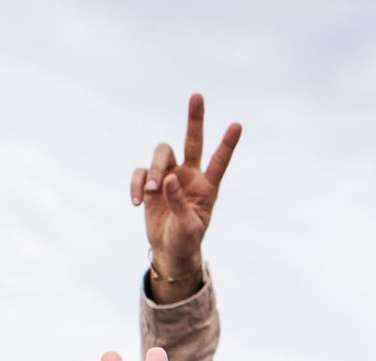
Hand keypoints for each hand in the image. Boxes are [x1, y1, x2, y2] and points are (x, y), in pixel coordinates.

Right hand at [130, 94, 239, 291]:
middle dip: (195, 119)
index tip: (237, 125)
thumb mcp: (188, 227)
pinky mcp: (150, 182)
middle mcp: (189, 176)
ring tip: (151, 191)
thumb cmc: (186, 240)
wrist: (170, 250)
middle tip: (198, 96)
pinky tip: (137, 202)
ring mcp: (169, 176)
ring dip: (154, 169)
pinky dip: (137, 185)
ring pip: (161, 154)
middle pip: (191, 141)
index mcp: (207, 187)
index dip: (228, 144)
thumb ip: (180, 203)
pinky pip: (140, 173)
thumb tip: (167, 179)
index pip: (219, 162)